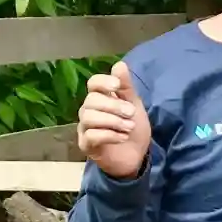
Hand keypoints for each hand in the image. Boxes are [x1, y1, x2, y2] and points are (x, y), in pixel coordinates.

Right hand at [78, 61, 150, 179]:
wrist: (136, 157)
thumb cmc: (132, 129)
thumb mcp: (134, 105)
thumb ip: (126, 87)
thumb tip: (119, 64)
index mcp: (100, 98)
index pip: (93, 83)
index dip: (103, 82)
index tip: (117, 86)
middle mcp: (89, 111)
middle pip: (91, 100)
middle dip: (113, 105)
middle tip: (131, 113)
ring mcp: (85, 128)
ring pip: (88, 117)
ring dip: (112, 121)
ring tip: (129, 127)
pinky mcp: (86, 145)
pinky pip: (91, 135)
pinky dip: (109, 135)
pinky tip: (123, 137)